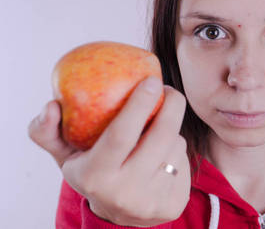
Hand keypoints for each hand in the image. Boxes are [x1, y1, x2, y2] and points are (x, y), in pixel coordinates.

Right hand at [28, 77, 190, 226]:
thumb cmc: (92, 171)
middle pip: (159, 137)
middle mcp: (125, 193)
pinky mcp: (174, 204)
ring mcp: (152, 201)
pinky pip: (184, 161)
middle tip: (169, 89)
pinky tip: (165, 152)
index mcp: (95, 177)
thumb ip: (47, 130)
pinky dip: (176, 150)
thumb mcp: (65, 154)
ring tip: (157, 129)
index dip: (139, 104)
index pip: (121, 135)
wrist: (119, 215)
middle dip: (171, 106)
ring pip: (175, 146)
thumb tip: (51, 105)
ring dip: (171, 130)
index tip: (151, 80)